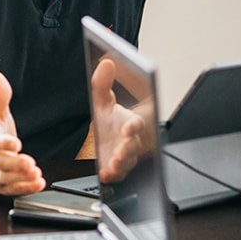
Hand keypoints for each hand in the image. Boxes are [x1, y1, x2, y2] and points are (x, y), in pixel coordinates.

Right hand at [0, 71, 45, 194]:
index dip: (3, 144)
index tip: (16, 143)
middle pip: (0, 163)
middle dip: (14, 164)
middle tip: (29, 163)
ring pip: (6, 179)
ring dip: (21, 178)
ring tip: (35, 174)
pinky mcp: (2, 186)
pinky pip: (13, 189)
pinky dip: (26, 188)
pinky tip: (39, 183)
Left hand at [89, 56, 152, 183]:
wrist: (115, 137)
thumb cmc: (113, 119)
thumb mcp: (104, 100)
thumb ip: (102, 84)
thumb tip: (105, 63)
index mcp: (132, 123)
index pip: (138, 123)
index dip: (135, 125)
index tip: (129, 127)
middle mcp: (132, 141)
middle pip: (135, 146)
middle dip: (129, 149)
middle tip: (121, 151)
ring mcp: (127, 156)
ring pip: (129, 162)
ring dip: (122, 164)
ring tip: (114, 164)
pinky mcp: (119, 168)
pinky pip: (120, 175)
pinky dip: (113, 175)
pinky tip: (105, 174)